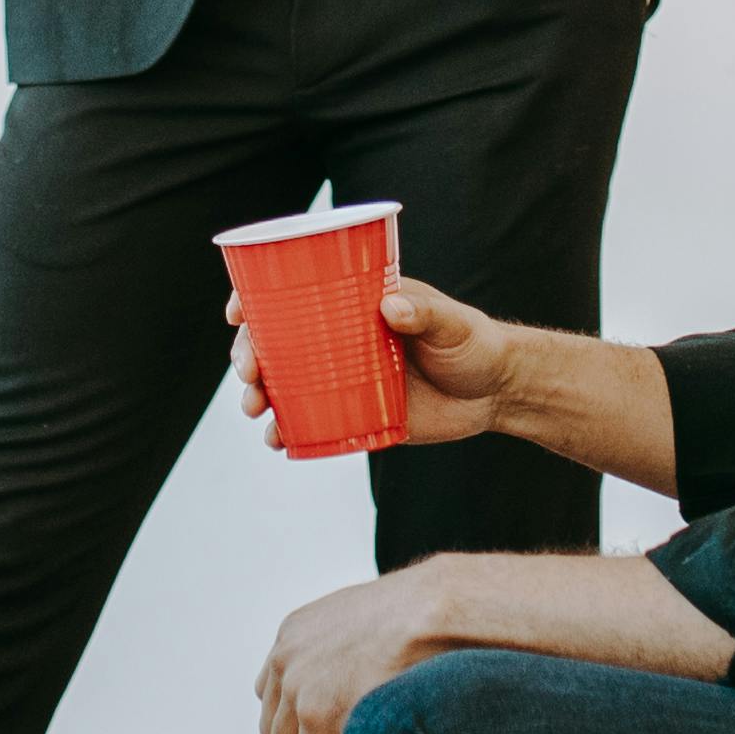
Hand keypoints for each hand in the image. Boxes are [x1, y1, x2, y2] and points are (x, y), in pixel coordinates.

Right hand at [225, 274, 528, 452]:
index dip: (254, 300)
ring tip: (255, 408)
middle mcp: (337, 340)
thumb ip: (422, 313)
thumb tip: (390, 308)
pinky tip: (276, 439)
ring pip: (284, 384)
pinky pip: (310, 423)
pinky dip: (287, 431)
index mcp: (351, 304)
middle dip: (249, 355)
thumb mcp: (450, 321)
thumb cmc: (473, 343)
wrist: (497, 392)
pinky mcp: (355, 416)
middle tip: (249, 372)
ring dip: (259, 394)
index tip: (237, 312)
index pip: (291, 295)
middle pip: (275, 343)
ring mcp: (342, 380)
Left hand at [256, 561, 455, 733]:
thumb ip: (344, 649)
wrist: (436, 610)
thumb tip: (355, 680)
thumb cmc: (419, 615)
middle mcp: (286, 662)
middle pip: (276, 729)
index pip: (274, 694)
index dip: (297, 722)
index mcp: (293, 635)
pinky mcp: (319, 717)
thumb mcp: (363, 621)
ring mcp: (298, 690)